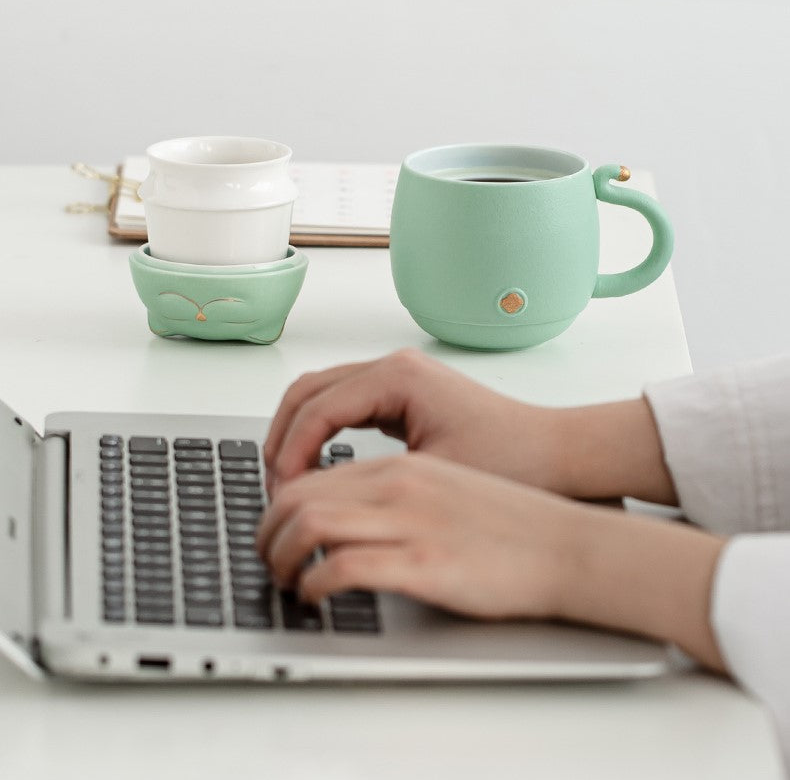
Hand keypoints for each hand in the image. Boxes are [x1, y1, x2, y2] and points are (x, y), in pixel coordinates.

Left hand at [257, 452, 576, 618]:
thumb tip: (343, 510)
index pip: (314, 469)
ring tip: (281, 575)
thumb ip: (392, 490)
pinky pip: (341, 566)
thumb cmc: (511, 522)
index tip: (274, 525)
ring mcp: (410, 521)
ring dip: (278, 553)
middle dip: (264, 526)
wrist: (566, 544)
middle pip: (298, 492)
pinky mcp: (424, 563)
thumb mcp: (444, 485)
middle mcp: (400, 484)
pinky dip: (312, 582)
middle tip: (265, 553)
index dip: (278, 498)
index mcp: (403, 464)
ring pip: (308, 522)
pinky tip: (314, 594)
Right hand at [263, 349, 564, 496]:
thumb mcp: (432, 474)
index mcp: (398, 375)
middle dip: (282, 435)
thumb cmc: (510, 460)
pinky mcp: (401, 394)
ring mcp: (396, 377)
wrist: (555, 453)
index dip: (289, 450)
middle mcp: (393, 366)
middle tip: (274, 484)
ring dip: (296, 432)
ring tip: (287, 478)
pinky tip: (316, 466)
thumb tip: (313, 497)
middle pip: (308, 391)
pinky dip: (320, 432)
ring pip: (320, 394)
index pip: (317, 407)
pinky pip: (343, 405)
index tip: (282, 491)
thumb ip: (364, 480)